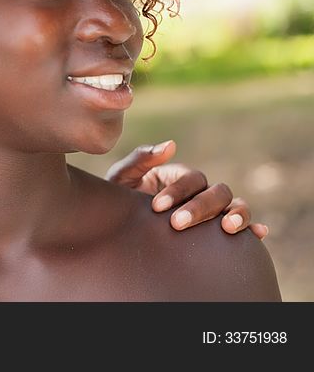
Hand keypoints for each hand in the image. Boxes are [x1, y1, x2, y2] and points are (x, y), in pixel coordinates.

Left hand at [106, 140, 268, 238]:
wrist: (119, 229)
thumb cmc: (121, 200)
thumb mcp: (123, 178)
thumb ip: (141, 159)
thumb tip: (171, 144)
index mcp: (179, 177)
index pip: (191, 178)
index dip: (177, 191)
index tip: (156, 207)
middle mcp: (200, 192)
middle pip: (217, 192)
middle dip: (199, 208)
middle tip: (177, 224)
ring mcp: (211, 212)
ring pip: (235, 206)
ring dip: (235, 214)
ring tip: (226, 229)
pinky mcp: (217, 233)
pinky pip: (243, 228)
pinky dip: (253, 228)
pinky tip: (259, 234)